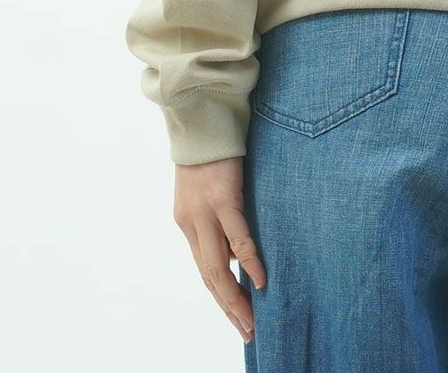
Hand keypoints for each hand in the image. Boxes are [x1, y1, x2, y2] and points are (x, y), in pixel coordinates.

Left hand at [173, 157, 266, 341]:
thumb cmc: (212, 150)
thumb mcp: (209, 189)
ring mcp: (205, 212)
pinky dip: (249, 262)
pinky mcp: (222, 199)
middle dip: (228, 307)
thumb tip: (237, 247)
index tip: (238, 315)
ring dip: (235, 298)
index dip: (221, 296)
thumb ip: (218, 218)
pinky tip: (260, 280)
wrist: (201, 117)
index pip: (205, 269)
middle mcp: (191, 223)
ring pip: (218, 267)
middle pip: (209, 276)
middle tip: (248, 331)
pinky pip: (237, 238)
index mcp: (188, 223)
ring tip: (251, 320)